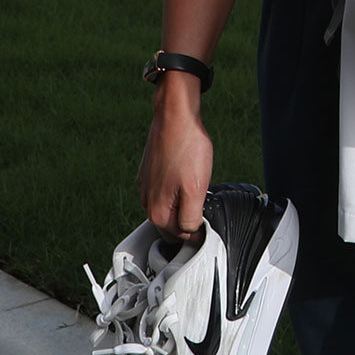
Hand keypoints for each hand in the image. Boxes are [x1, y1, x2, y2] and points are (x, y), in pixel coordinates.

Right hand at [137, 77, 212, 242]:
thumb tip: (190, 233)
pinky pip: (163, 192)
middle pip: (171, 224)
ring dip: (182, 204)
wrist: (176, 118)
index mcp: (157, 211)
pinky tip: (186, 177)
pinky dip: (175, 191)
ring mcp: (145, 187)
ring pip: (167, 207)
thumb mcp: (196, 190)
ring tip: (196, 187)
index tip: (209, 220)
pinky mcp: (148, 174)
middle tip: (204, 202)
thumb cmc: (187, 149)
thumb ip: (191, 217)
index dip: (198, 230)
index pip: (180, 236)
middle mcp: (146, 201)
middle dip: (188, 218)